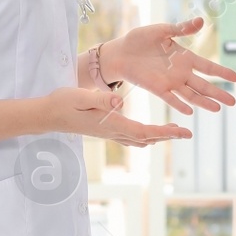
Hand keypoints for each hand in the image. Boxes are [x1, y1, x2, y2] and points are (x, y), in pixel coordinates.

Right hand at [44, 87, 191, 146]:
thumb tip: (119, 101)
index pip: (144, 131)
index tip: (182, 131)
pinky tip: (148, 133)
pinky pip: (130, 137)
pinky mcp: (104, 130)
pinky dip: (144, 135)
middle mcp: (113, 132)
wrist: (47, 115)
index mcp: (111, 123)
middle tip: (187, 133)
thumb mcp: (81, 96)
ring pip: (139, 139)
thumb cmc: (63, 102)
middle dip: (167, 136)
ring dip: (157, 136)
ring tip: (174, 132)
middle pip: (146, 137)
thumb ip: (100, 99)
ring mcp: (109, 133)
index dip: (165, 132)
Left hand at [102, 17, 235, 114]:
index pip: (208, 67)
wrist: (121, 51)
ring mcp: (170, 82)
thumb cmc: (141, 39)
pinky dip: (180, 104)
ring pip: (191, 95)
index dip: (222, 72)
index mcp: (185, 58)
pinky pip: (171, 98)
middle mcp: (181, 72)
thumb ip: (182, 28)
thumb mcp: (163, 31)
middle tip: (234, 102)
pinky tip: (190, 110)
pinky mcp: (157, 88)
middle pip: (204, 85)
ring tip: (217, 109)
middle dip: (218, 93)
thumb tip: (202, 21)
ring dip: (204, 102)